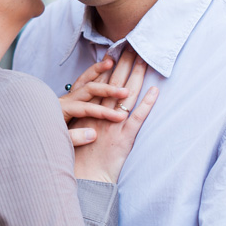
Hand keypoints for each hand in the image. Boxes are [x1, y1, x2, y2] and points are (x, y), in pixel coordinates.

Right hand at [72, 49, 157, 181]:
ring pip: (126, 95)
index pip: (98, 83)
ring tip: (145, 60)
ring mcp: (112, 124)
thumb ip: (78, 116)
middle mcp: (98, 113)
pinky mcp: (124, 137)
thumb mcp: (71, 132)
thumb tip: (85, 104)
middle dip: (124, 63)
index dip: (107, 66)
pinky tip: (154, 91)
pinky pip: (137, 117)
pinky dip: (147, 104)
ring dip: (136, 76)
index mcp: (85, 110)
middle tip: (134, 45)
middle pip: (114, 82)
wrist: (83, 180)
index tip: (115, 51)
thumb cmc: (75, 158)